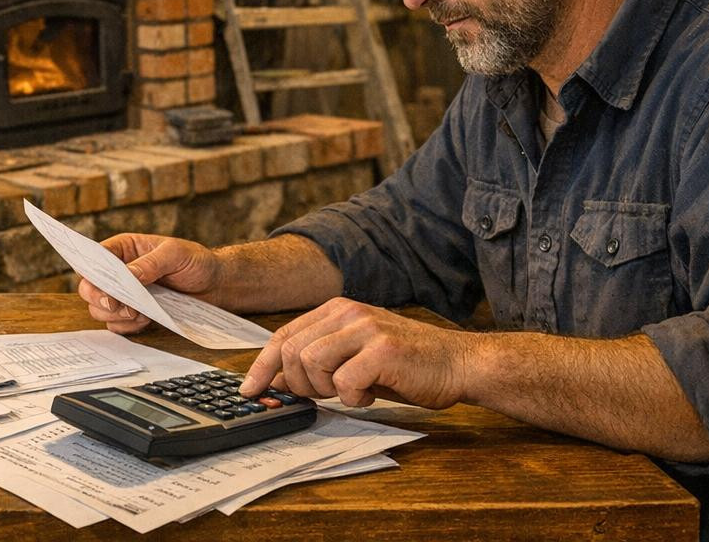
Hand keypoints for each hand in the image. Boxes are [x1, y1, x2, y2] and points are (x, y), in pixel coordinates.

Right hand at [77, 233, 222, 334]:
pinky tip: (145, 319)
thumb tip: (128, 276)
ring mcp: (125, 295)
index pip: (95, 258)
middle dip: (99, 298)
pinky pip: (117, 325)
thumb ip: (150, 263)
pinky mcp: (134, 314)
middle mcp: (120, 272)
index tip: (102, 286)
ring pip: (99, 309)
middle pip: (90, 287)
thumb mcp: (175, 254)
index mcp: (124, 249)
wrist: (215, 285)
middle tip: (116, 305)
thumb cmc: (196, 262)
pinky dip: (126, 326)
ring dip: (114, 315)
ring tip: (138, 313)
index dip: (91, 272)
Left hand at [241, 298, 474, 408]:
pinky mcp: (382, 349)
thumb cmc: (406, 365)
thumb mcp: (354, 357)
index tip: (249, 390)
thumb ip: (318, 362)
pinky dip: (353, 398)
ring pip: (311, 363)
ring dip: (326, 390)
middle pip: (290, 351)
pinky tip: (371, 394)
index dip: (262, 366)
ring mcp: (365, 327)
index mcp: (336, 309)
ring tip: (352, 392)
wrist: (458, 363)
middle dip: (298, 384)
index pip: (283, 335)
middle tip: (322, 396)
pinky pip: (344, 382)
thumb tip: (277, 381)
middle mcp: (347, 311)